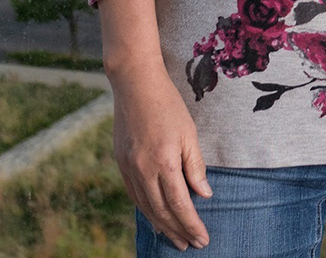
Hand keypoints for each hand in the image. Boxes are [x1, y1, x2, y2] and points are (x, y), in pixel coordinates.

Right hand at [109, 65, 211, 249]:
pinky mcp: (121, 162)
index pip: (180, 205)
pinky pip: (134, 194)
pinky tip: (154, 218)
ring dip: (161, 225)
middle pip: (161, 211)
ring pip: (145, 206)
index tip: (203, 238)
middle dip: (178, 231)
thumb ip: (196, 166)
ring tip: (175, 239)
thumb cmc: (168, 105)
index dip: (192, 225)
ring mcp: (129, 167)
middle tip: (191, 246)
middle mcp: (143, 169)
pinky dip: (145, 209)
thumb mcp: (190, 133)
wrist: (135, 84)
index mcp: (164, 162)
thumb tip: (204, 195)